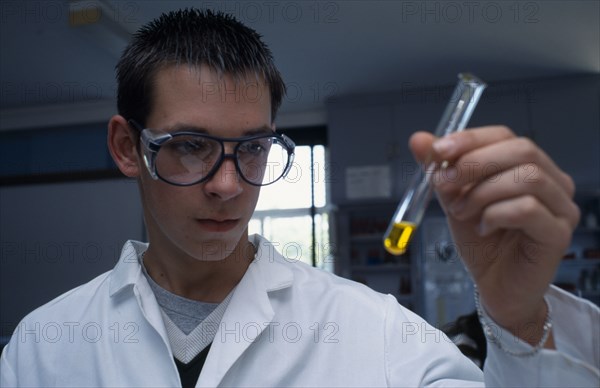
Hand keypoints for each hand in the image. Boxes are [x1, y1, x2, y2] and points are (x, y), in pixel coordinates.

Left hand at [409, 126, 579, 344]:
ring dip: (482, 192)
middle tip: (443, 182)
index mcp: (529, 166)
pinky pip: (527, 209)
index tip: (438, 149)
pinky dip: (495, 214)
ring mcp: (560, 207)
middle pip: (522, 150)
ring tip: (461, 212)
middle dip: (474, 163)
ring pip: (526, 177)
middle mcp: (553, 182)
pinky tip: (483, 228)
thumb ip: (441, 169)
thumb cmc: (481, 241)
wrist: (493, 286)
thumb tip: (419, 139)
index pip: (505, 136)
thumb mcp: (454, 198)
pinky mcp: (558, 234)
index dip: (470, 138)